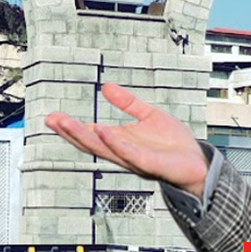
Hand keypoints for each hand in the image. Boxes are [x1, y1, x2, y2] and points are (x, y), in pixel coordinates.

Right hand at [44, 82, 209, 195]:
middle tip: (52, 119)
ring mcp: (134, 159)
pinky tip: (104, 132)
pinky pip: (129, 154)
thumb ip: (128, 103)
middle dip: (70, 132)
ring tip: (67, 123)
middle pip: (91, 143)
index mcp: (120, 141)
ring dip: (85, 137)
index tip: (52, 117)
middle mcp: (122, 152)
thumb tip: (107, 87)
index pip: (90, 134)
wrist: (197, 162)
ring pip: (104, 150)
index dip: (71, 127)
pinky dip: (116, 144)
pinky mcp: (149, 164)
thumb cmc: (174, 145)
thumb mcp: (149, 116)